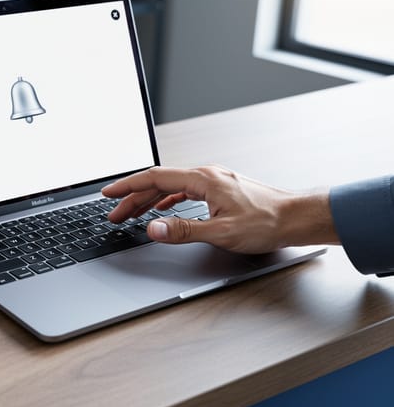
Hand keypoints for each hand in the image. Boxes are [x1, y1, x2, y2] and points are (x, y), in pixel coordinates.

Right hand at [101, 166, 338, 252]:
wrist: (298, 217)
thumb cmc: (267, 223)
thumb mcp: (221, 232)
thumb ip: (182, 230)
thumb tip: (152, 229)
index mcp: (202, 179)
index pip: (153, 178)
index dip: (127, 187)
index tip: (108, 195)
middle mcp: (206, 175)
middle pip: (158, 182)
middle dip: (132, 198)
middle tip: (114, 214)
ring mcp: (213, 180)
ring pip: (170, 186)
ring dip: (147, 200)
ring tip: (130, 214)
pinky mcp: (220, 189)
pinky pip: (183, 190)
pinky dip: (165, 200)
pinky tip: (161, 209)